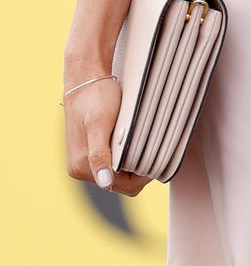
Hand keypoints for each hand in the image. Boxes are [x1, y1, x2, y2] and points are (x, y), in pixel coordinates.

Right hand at [62, 72, 146, 196]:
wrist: (86, 79)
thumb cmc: (94, 97)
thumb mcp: (100, 124)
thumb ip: (100, 155)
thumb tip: (104, 182)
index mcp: (82, 167)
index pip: (123, 186)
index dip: (142, 176)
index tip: (154, 156)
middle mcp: (81, 168)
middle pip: (123, 182)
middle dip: (138, 169)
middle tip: (148, 145)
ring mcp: (85, 161)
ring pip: (121, 173)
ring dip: (133, 161)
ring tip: (138, 141)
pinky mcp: (91, 152)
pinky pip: (115, 163)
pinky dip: (127, 155)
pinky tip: (131, 140)